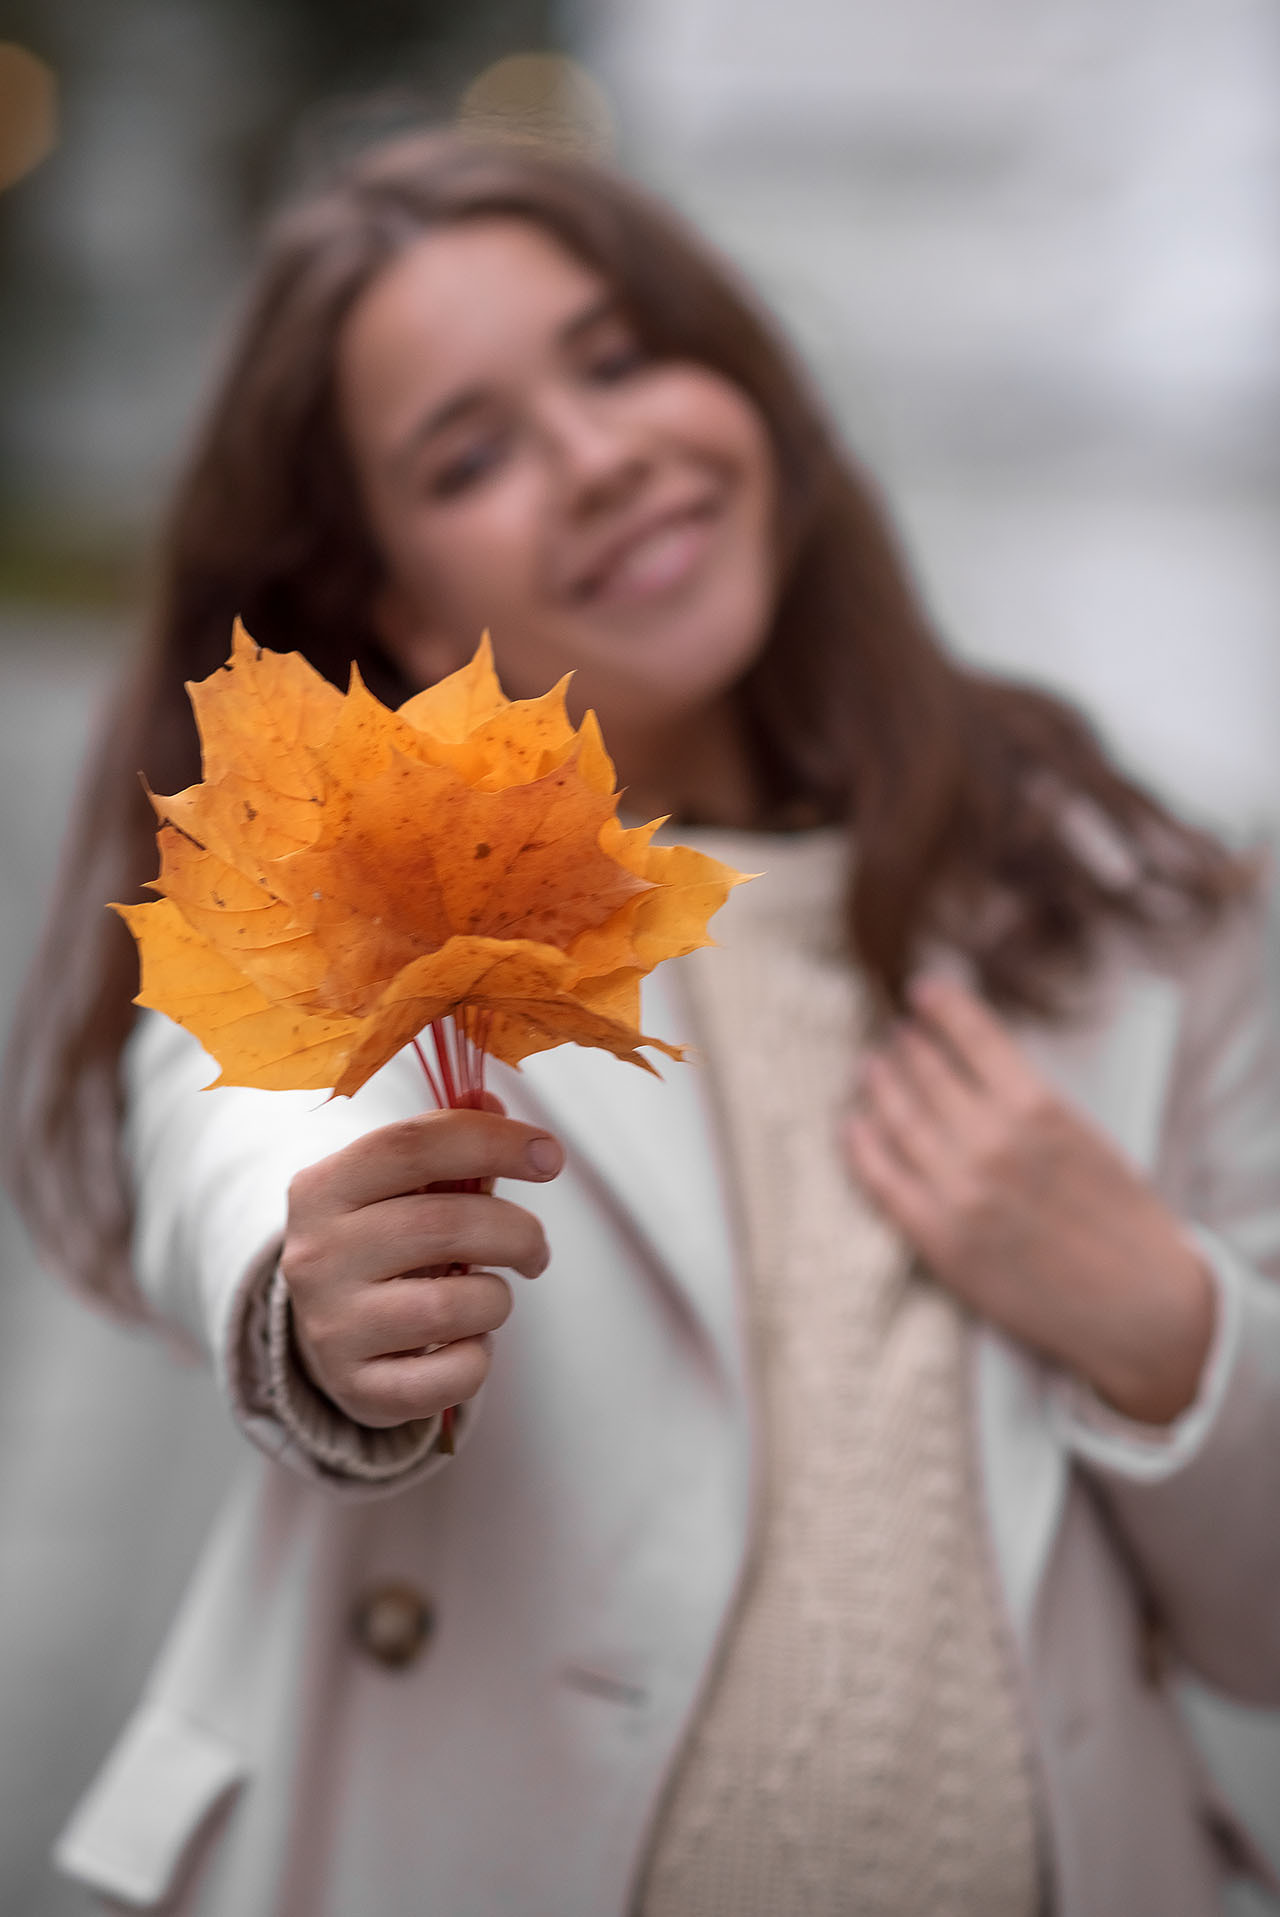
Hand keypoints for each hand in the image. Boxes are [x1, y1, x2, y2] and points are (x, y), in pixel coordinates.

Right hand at [280, 1103, 562, 1428]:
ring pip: (454, 1305)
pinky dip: (479, 1358)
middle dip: (517, 1232)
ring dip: (497, 1298)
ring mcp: (331, 1326)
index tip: (550, 1155)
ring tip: (488, 1297)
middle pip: (446, 1224)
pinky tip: (465, 1343)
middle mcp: (317, 1254)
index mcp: (324, 1187)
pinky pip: (454, 1373)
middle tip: (535, 1249)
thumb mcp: (398, 1187)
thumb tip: (491, 1099)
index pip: (415, 1144)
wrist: (327, 1338)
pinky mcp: (357, 1387)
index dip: (494, 1141)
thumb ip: (445, 1143)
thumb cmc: (382, 1245)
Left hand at [846, 975, 1214, 1424]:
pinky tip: (852, 1126)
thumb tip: (969, 1059)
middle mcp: (993, 1143)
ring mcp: (960, 1192)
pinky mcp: (938, 1239)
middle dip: (907, 1046)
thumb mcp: (1083, 1135)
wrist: (1139, 1307)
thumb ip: (1026, 1100)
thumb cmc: (1117, 1218)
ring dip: (878, 1085)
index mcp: (1039, 1109)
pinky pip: (880, 1178)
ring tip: (870, 1068)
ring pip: (896, 1118)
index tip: (923, 990)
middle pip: (926, 1072)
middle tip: (896, 1035)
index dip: (941, 1005)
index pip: (973, 1034)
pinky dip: (860, 1145)